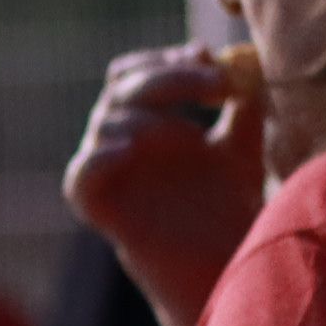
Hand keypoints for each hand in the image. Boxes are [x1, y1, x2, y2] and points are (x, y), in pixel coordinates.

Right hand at [64, 46, 267, 325]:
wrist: (225, 270)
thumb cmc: (229, 208)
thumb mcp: (244, 146)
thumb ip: (244, 103)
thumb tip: (244, 55)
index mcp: (151, 122)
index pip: (137, 72)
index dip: (167, 58)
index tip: (211, 58)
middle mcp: (124, 144)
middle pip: (121, 88)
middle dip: (169, 77)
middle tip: (216, 83)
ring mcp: (111, 176)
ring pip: (105, 125)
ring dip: (149, 117)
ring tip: (192, 134)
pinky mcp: (101, 211)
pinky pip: (80, 177)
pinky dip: (99, 158)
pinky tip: (132, 150)